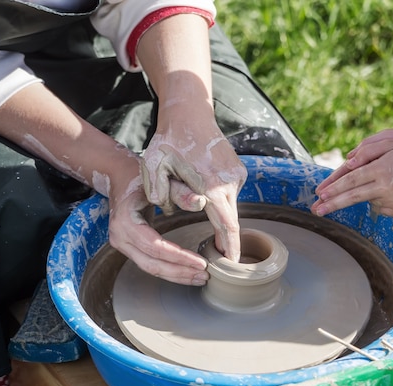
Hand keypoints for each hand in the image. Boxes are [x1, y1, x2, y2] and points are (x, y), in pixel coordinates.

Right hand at [107, 175, 211, 285]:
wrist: (120, 177)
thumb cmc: (140, 176)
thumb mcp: (160, 179)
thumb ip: (180, 191)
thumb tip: (200, 203)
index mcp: (125, 221)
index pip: (156, 247)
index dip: (180, 257)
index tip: (202, 263)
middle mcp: (119, 237)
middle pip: (152, 264)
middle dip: (180, 272)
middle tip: (205, 276)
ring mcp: (121, 244)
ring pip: (151, 268)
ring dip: (177, 274)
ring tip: (200, 277)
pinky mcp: (128, 247)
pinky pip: (150, 263)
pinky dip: (170, 268)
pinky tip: (188, 270)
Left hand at [140, 127, 246, 261]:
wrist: (191, 112)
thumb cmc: (169, 140)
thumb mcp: (154, 165)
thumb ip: (160, 192)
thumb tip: (173, 210)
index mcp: (212, 186)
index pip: (227, 226)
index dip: (229, 247)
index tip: (231, 265)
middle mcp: (231, 182)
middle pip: (231, 220)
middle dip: (227, 240)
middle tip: (221, 257)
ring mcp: (237, 175)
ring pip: (230, 206)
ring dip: (220, 215)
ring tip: (203, 212)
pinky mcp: (238, 169)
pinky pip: (230, 192)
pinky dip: (220, 199)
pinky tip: (204, 188)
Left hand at [312, 129, 392, 216]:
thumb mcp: (391, 143)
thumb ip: (368, 150)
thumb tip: (348, 162)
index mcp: (382, 169)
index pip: (352, 180)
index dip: (334, 188)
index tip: (320, 194)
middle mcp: (386, 187)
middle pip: (353, 197)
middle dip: (332, 204)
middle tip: (316, 210)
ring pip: (367, 200)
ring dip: (366, 194)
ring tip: (387, 181)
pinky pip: (380, 206)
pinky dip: (379, 198)